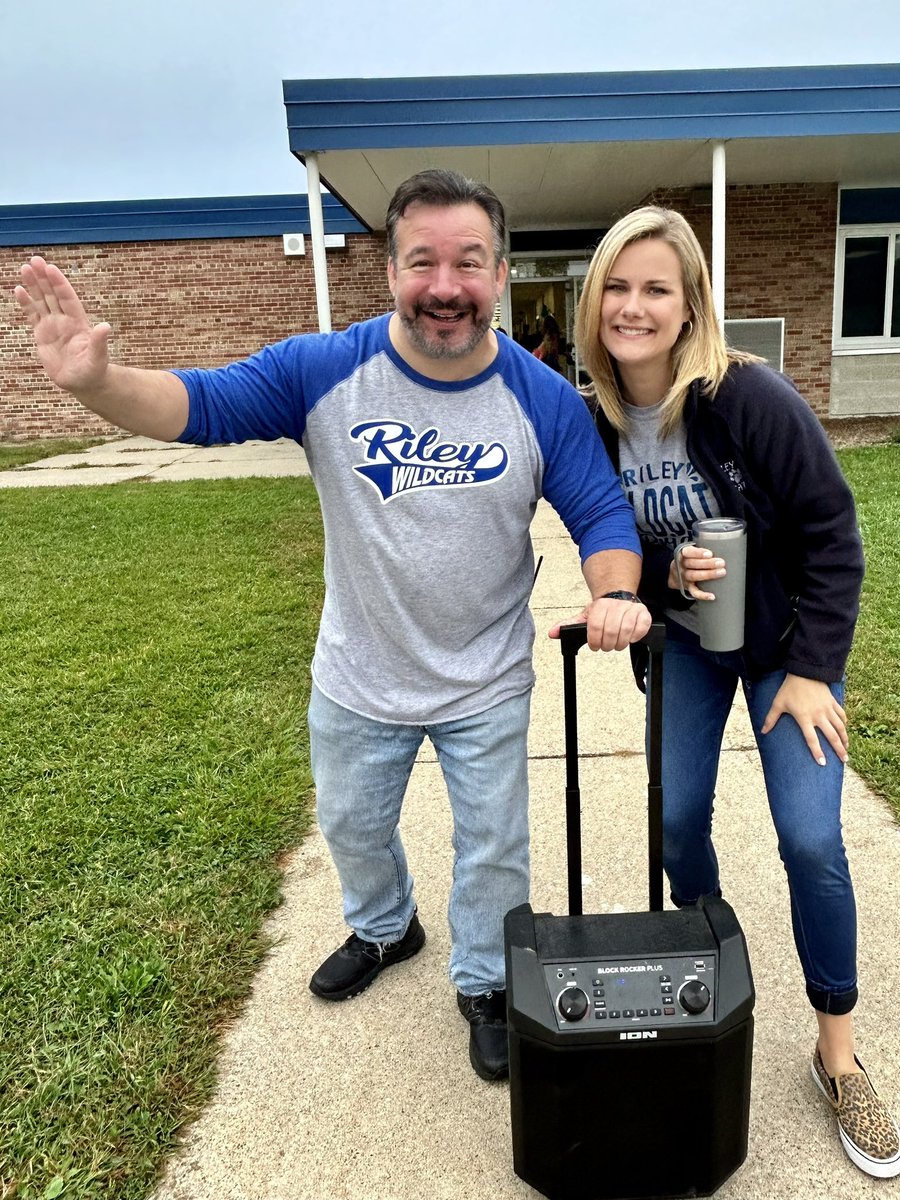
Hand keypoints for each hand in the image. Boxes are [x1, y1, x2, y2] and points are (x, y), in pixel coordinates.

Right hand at [14, 256, 111, 393]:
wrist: (83, 382)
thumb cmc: (93, 371)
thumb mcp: (98, 357)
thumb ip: (99, 342)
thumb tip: (105, 326)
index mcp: (78, 322)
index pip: (67, 298)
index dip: (59, 284)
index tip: (50, 268)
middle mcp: (64, 320)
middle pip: (52, 294)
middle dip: (44, 278)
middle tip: (34, 260)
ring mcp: (52, 326)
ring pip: (41, 301)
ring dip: (34, 285)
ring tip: (25, 268)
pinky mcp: (42, 334)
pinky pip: (32, 315)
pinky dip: (26, 303)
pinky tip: (18, 290)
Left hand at [548, 597, 651, 651]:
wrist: (617, 596)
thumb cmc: (601, 610)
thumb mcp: (584, 616)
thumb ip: (569, 625)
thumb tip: (553, 633)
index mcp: (600, 605)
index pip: (596, 627)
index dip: (594, 641)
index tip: (594, 646)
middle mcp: (616, 605)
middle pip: (611, 630)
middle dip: (607, 644)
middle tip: (605, 647)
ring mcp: (631, 608)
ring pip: (626, 630)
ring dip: (620, 643)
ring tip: (616, 645)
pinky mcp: (643, 613)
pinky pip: (642, 626)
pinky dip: (636, 636)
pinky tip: (630, 639)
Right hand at [668, 543, 725, 600]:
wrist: (673, 574)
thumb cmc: (688, 560)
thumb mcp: (690, 552)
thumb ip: (701, 550)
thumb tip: (722, 548)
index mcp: (682, 555)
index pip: (688, 552)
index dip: (698, 553)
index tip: (710, 554)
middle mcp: (680, 566)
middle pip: (693, 564)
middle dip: (708, 564)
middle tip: (721, 563)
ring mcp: (683, 577)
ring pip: (694, 576)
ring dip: (708, 575)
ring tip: (721, 572)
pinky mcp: (687, 587)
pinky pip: (694, 592)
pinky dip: (703, 595)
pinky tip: (712, 596)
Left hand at [760, 673, 848, 765]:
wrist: (804, 671)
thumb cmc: (789, 689)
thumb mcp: (778, 703)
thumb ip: (771, 719)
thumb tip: (763, 732)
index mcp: (804, 718)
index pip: (812, 739)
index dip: (817, 752)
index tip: (823, 763)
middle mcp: (818, 715)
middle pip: (831, 736)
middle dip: (839, 749)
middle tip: (844, 761)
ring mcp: (827, 708)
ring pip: (840, 727)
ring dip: (845, 739)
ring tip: (847, 749)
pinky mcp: (833, 702)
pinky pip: (841, 714)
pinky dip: (844, 723)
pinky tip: (845, 730)